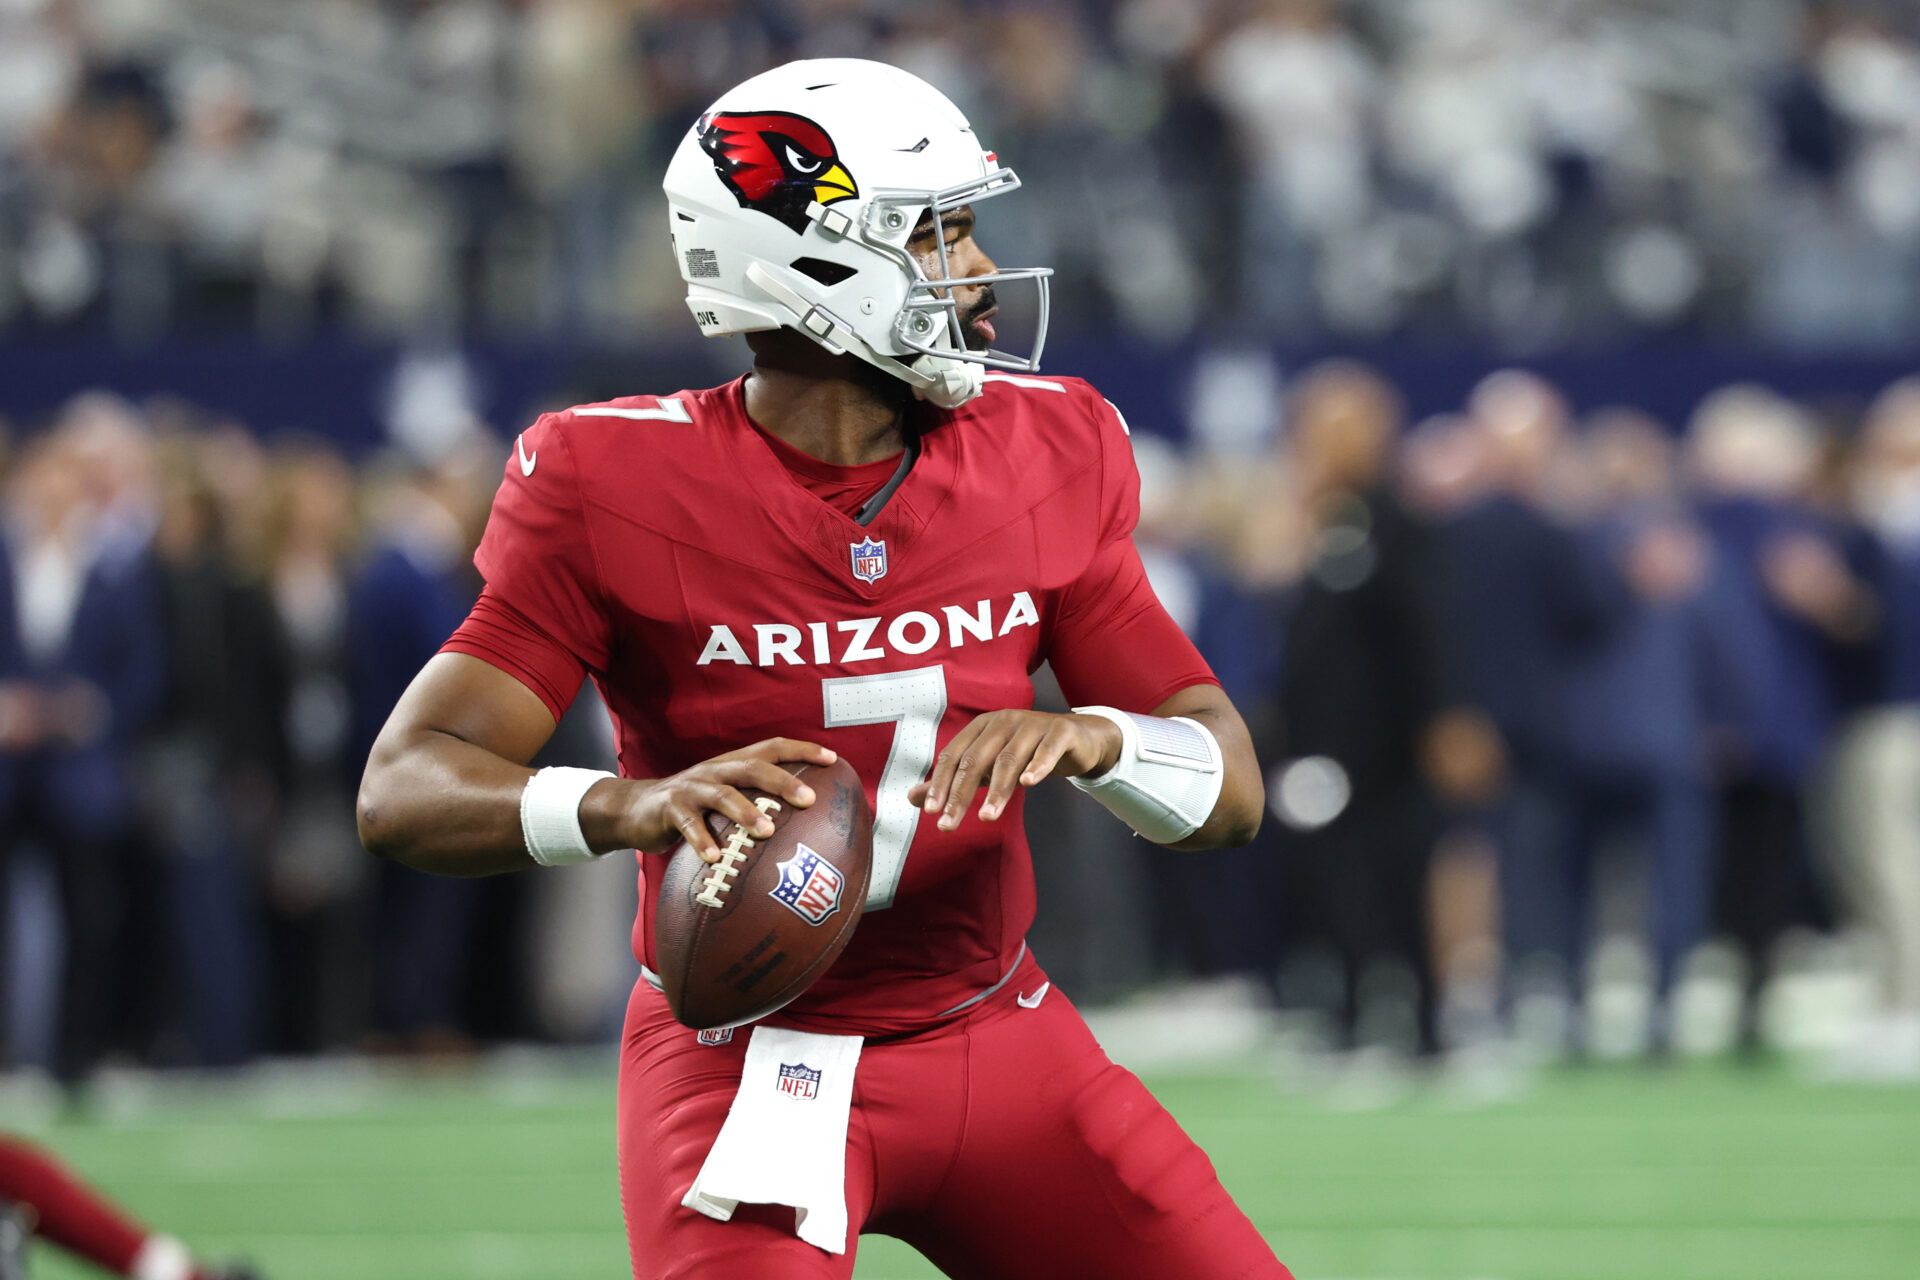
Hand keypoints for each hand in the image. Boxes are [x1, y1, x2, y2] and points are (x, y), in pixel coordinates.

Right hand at [590, 737, 835, 862]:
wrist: (635, 809)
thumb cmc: (693, 808)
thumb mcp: (724, 799)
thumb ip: (755, 805)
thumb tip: (804, 828)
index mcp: (733, 764)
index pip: (772, 748)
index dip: (802, 751)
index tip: (833, 760)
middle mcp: (716, 770)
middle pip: (752, 767)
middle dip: (782, 781)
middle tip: (808, 800)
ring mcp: (692, 787)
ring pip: (722, 794)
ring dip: (745, 811)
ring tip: (766, 831)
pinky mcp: (670, 808)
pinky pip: (689, 824)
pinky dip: (702, 841)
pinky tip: (716, 859)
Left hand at [907, 710, 1122, 831]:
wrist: (1076, 738)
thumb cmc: (1025, 752)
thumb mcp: (987, 767)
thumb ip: (953, 782)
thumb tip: (913, 799)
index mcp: (982, 727)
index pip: (954, 756)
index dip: (940, 784)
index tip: (931, 814)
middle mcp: (1003, 721)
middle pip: (976, 760)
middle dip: (960, 794)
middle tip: (948, 825)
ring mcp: (1032, 725)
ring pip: (1009, 759)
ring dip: (997, 790)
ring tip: (986, 818)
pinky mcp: (1060, 731)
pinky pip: (1047, 749)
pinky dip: (1037, 765)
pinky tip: (1028, 784)